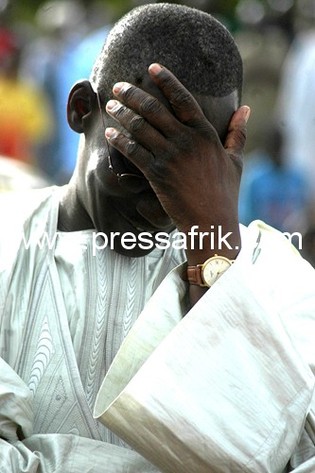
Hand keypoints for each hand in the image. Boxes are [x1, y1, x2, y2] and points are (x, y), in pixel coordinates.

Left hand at [105, 63, 248, 260]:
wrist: (212, 222)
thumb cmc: (225, 192)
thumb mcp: (235, 160)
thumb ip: (238, 133)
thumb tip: (246, 109)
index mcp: (205, 134)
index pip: (183, 99)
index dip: (166, 81)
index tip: (152, 67)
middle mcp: (186, 141)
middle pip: (154, 109)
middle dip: (133, 94)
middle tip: (118, 86)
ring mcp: (170, 157)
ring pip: (140, 128)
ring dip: (122, 114)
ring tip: (111, 106)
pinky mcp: (157, 174)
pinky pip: (134, 152)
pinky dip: (120, 140)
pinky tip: (111, 133)